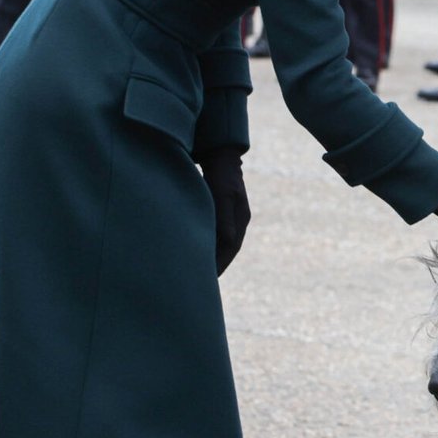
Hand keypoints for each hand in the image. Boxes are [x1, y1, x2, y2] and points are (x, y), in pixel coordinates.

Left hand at [198, 145, 250, 274]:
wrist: (221, 155)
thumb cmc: (221, 174)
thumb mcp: (223, 195)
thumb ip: (224, 218)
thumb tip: (227, 241)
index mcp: (241, 219)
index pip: (231, 249)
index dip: (221, 265)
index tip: (210, 279)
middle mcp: (237, 220)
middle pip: (228, 249)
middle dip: (217, 264)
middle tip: (204, 282)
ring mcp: (230, 215)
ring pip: (221, 242)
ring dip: (212, 255)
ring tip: (199, 269)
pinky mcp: (220, 211)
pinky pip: (215, 233)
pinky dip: (208, 243)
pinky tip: (196, 248)